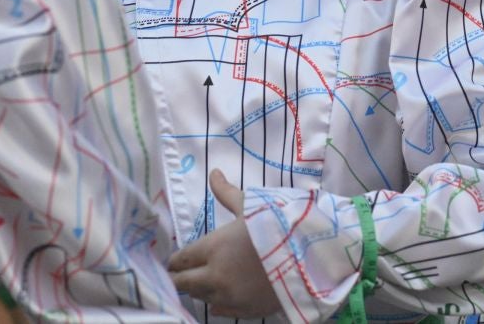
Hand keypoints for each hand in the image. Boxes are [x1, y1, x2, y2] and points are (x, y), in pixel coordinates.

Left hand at [168, 169, 279, 318]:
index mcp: (212, 248)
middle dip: (180, 277)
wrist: (309, 256)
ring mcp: (229, 297)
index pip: (180, 260)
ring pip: (201, 297)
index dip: (175, 259)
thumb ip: (226, 193)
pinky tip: (221, 294)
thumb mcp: (250, 206)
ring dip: (200, 288)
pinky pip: (219, 311)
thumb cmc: (277, 225)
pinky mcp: (243, 310)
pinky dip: (217, 302)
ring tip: (206, 279)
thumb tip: (213, 173)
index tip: (176, 259)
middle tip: (181, 273)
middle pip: (183, 283)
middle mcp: (214, 276)